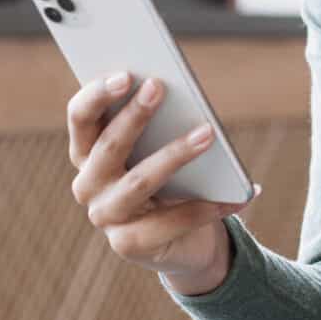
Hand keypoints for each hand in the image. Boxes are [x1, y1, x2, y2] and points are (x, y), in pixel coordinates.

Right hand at [66, 72, 259, 295]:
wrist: (183, 242)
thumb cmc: (171, 181)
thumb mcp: (161, 148)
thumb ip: (160, 124)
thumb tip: (181, 92)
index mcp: (87, 153)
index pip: (81, 118)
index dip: (97, 95)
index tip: (125, 74)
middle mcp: (87, 185)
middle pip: (107, 146)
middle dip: (134, 115)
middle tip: (159, 87)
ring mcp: (105, 217)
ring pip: (139, 181)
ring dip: (176, 154)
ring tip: (208, 134)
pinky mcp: (128, 245)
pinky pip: (172, 221)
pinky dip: (208, 206)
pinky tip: (239, 194)